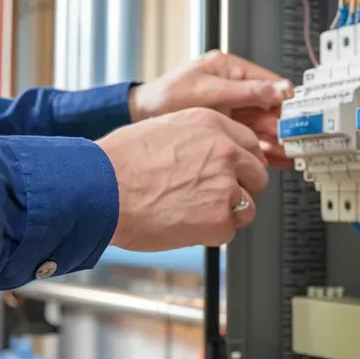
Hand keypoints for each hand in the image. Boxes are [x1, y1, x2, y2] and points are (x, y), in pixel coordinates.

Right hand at [98, 108, 268, 250]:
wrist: (102, 189)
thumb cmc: (118, 162)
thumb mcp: (162, 128)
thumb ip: (193, 138)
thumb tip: (202, 151)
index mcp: (210, 124)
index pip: (250, 144)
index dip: (242, 163)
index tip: (236, 173)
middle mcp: (224, 151)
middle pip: (258, 175)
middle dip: (241, 188)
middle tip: (212, 197)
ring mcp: (226, 185)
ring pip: (248, 207)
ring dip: (226, 214)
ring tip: (192, 213)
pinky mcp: (220, 219)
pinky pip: (229, 231)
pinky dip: (210, 234)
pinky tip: (184, 226)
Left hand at [128, 51, 294, 167]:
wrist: (141, 116)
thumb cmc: (166, 96)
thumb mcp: (208, 91)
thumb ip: (245, 92)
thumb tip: (278, 90)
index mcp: (231, 69)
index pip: (269, 83)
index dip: (285, 99)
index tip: (299, 114)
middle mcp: (233, 88)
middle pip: (268, 107)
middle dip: (282, 124)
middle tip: (295, 139)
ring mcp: (230, 109)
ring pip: (261, 125)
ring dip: (276, 139)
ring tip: (289, 152)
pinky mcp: (225, 128)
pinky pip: (250, 137)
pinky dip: (263, 148)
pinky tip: (275, 158)